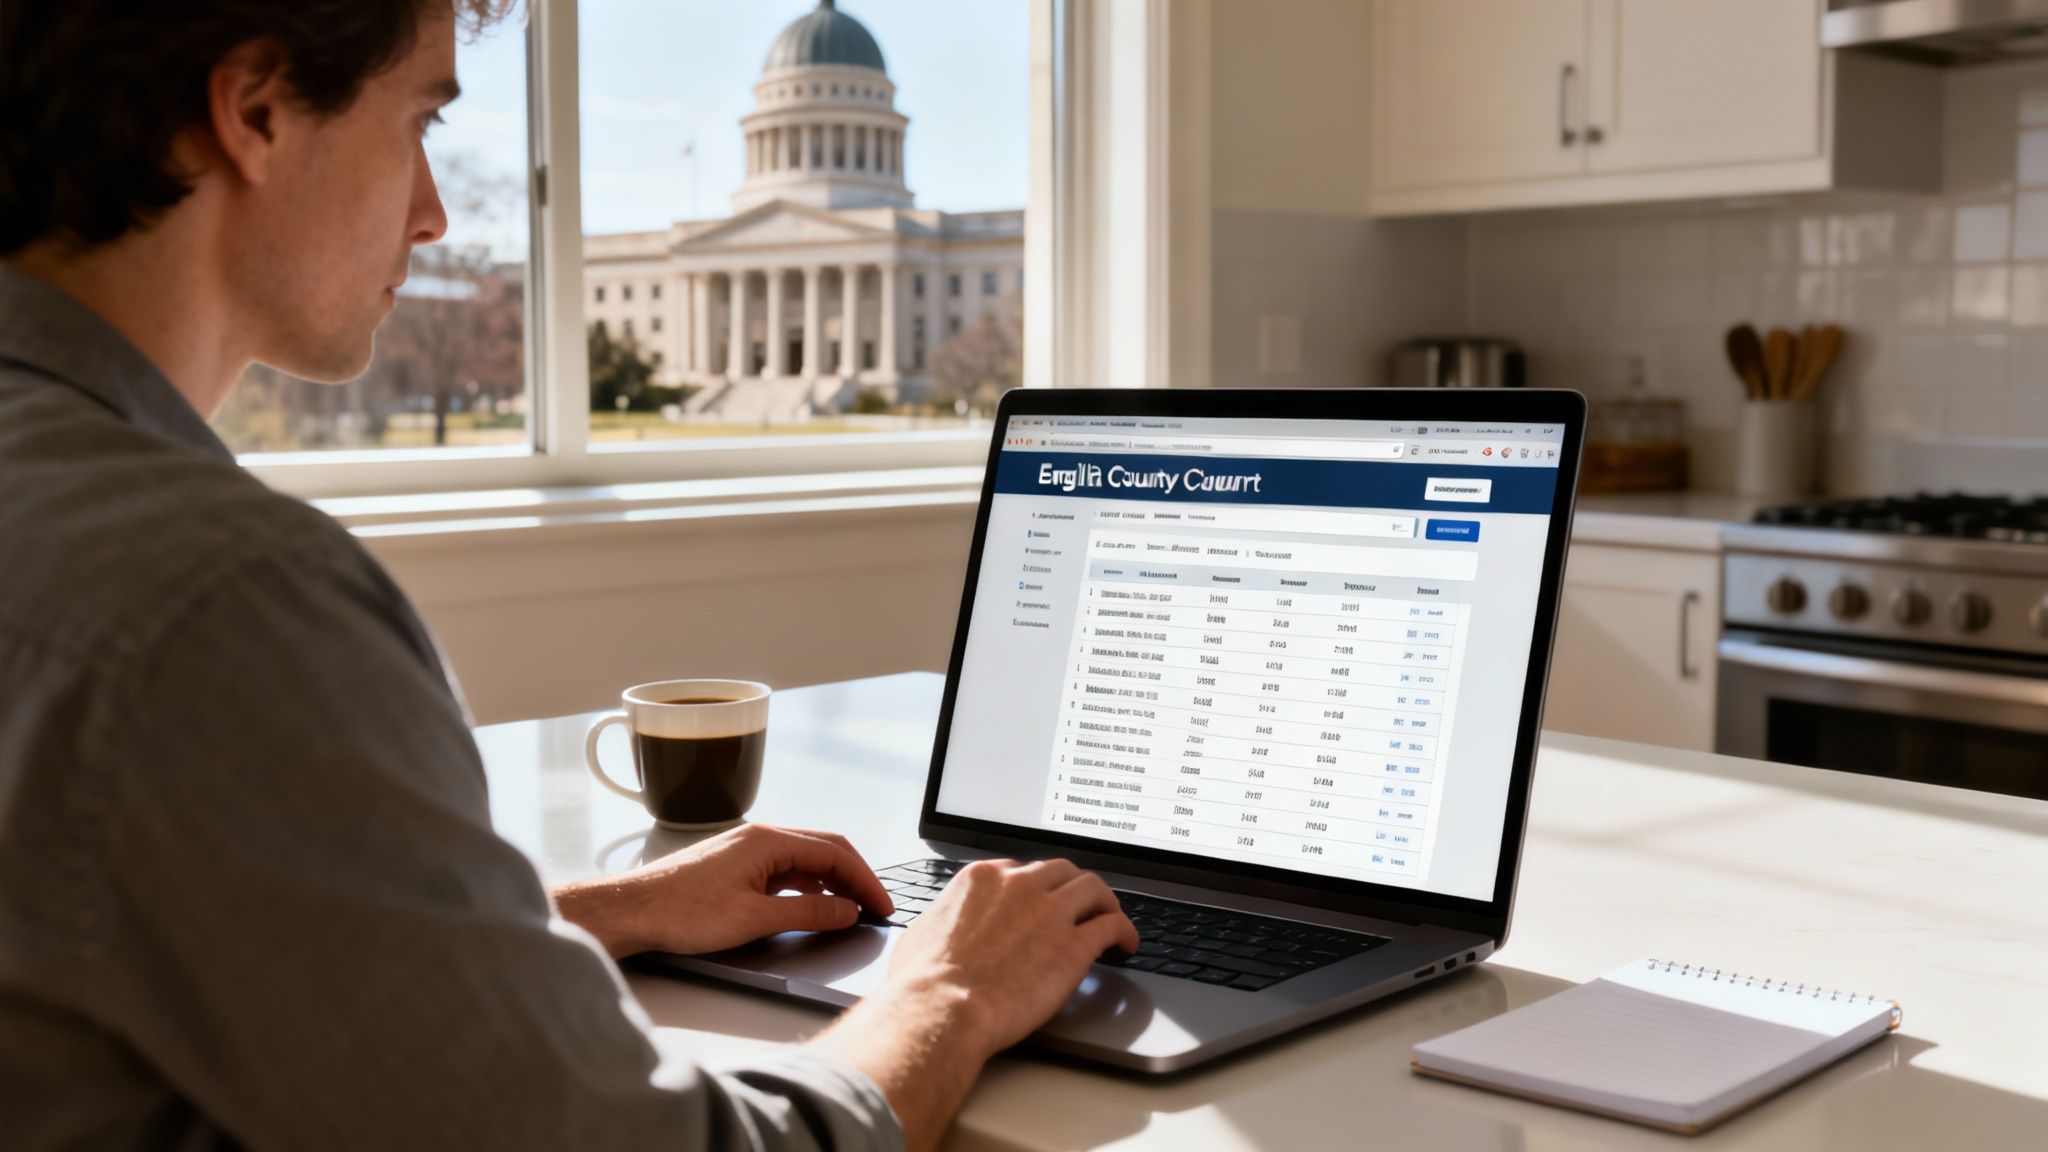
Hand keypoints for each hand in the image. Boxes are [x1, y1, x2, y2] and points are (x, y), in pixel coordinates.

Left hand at [551, 823, 893, 957]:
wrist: (632, 910)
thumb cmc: (681, 912)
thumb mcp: (754, 919)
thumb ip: (807, 914)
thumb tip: (846, 911)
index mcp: (769, 840)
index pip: (835, 853)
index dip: (865, 881)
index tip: (881, 906)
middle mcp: (760, 838)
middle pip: (824, 851)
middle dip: (855, 878)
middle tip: (875, 908)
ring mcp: (747, 851)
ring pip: (804, 861)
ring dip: (831, 884)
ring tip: (850, 911)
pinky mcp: (735, 866)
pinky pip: (784, 871)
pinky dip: (807, 887)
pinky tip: (811, 907)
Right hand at [885, 858, 1139, 1056]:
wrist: (942, 1008)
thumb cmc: (923, 981)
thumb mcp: (924, 931)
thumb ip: (945, 918)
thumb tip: (943, 926)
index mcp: (983, 879)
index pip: (1022, 870)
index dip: (1036, 888)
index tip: (1041, 902)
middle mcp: (1020, 885)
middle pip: (1062, 872)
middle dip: (1072, 888)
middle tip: (1080, 906)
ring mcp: (1051, 912)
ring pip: (1093, 889)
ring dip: (1104, 902)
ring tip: (1110, 919)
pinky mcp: (1075, 945)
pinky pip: (1112, 925)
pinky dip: (1124, 931)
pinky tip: (1125, 945)